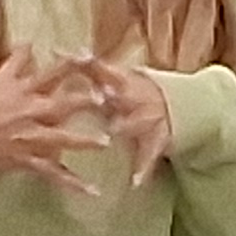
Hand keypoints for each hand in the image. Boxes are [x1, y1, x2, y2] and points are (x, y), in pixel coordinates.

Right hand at [0, 45, 105, 193]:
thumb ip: (15, 64)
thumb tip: (29, 44)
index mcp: (21, 90)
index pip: (51, 72)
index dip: (71, 63)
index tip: (90, 56)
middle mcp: (28, 112)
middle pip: (62, 104)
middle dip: (86, 100)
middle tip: (109, 98)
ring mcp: (28, 137)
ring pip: (62, 139)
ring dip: (85, 141)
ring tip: (106, 142)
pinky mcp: (26, 160)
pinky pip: (54, 173)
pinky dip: (73, 183)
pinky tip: (93, 191)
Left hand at [83, 56, 173, 185]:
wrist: (180, 106)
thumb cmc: (136, 92)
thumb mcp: (117, 76)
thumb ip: (88, 68)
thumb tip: (55, 51)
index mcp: (123, 81)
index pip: (104, 69)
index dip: (91, 63)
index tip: (76, 57)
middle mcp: (136, 98)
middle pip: (123, 94)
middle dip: (112, 94)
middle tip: (98, 95)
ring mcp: (149, 119)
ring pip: (136, 122)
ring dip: (125, 124)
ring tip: (113, 131)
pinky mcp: (157, 142)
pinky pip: (150, 156)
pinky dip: (142, 169)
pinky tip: (134, 183)